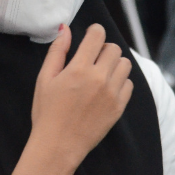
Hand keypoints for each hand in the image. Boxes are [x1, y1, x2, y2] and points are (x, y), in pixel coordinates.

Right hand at [30, 23, 133, 169]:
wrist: (58, 145)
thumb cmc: (47, 112)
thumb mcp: (45, 78)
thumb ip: (57, 51)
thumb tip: (66, 29)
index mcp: (79, 68)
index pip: (98, 36)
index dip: (95, 31)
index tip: (91, 35)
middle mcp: (99, 78)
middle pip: (114, 48)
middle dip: (103, 48)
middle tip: (92, 58)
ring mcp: (112, 93)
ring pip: (125, 64)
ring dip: (114, 63)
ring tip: (101, 73)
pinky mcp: (119, 107)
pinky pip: (129, 84)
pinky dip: (120, 81)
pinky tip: (107, 88)